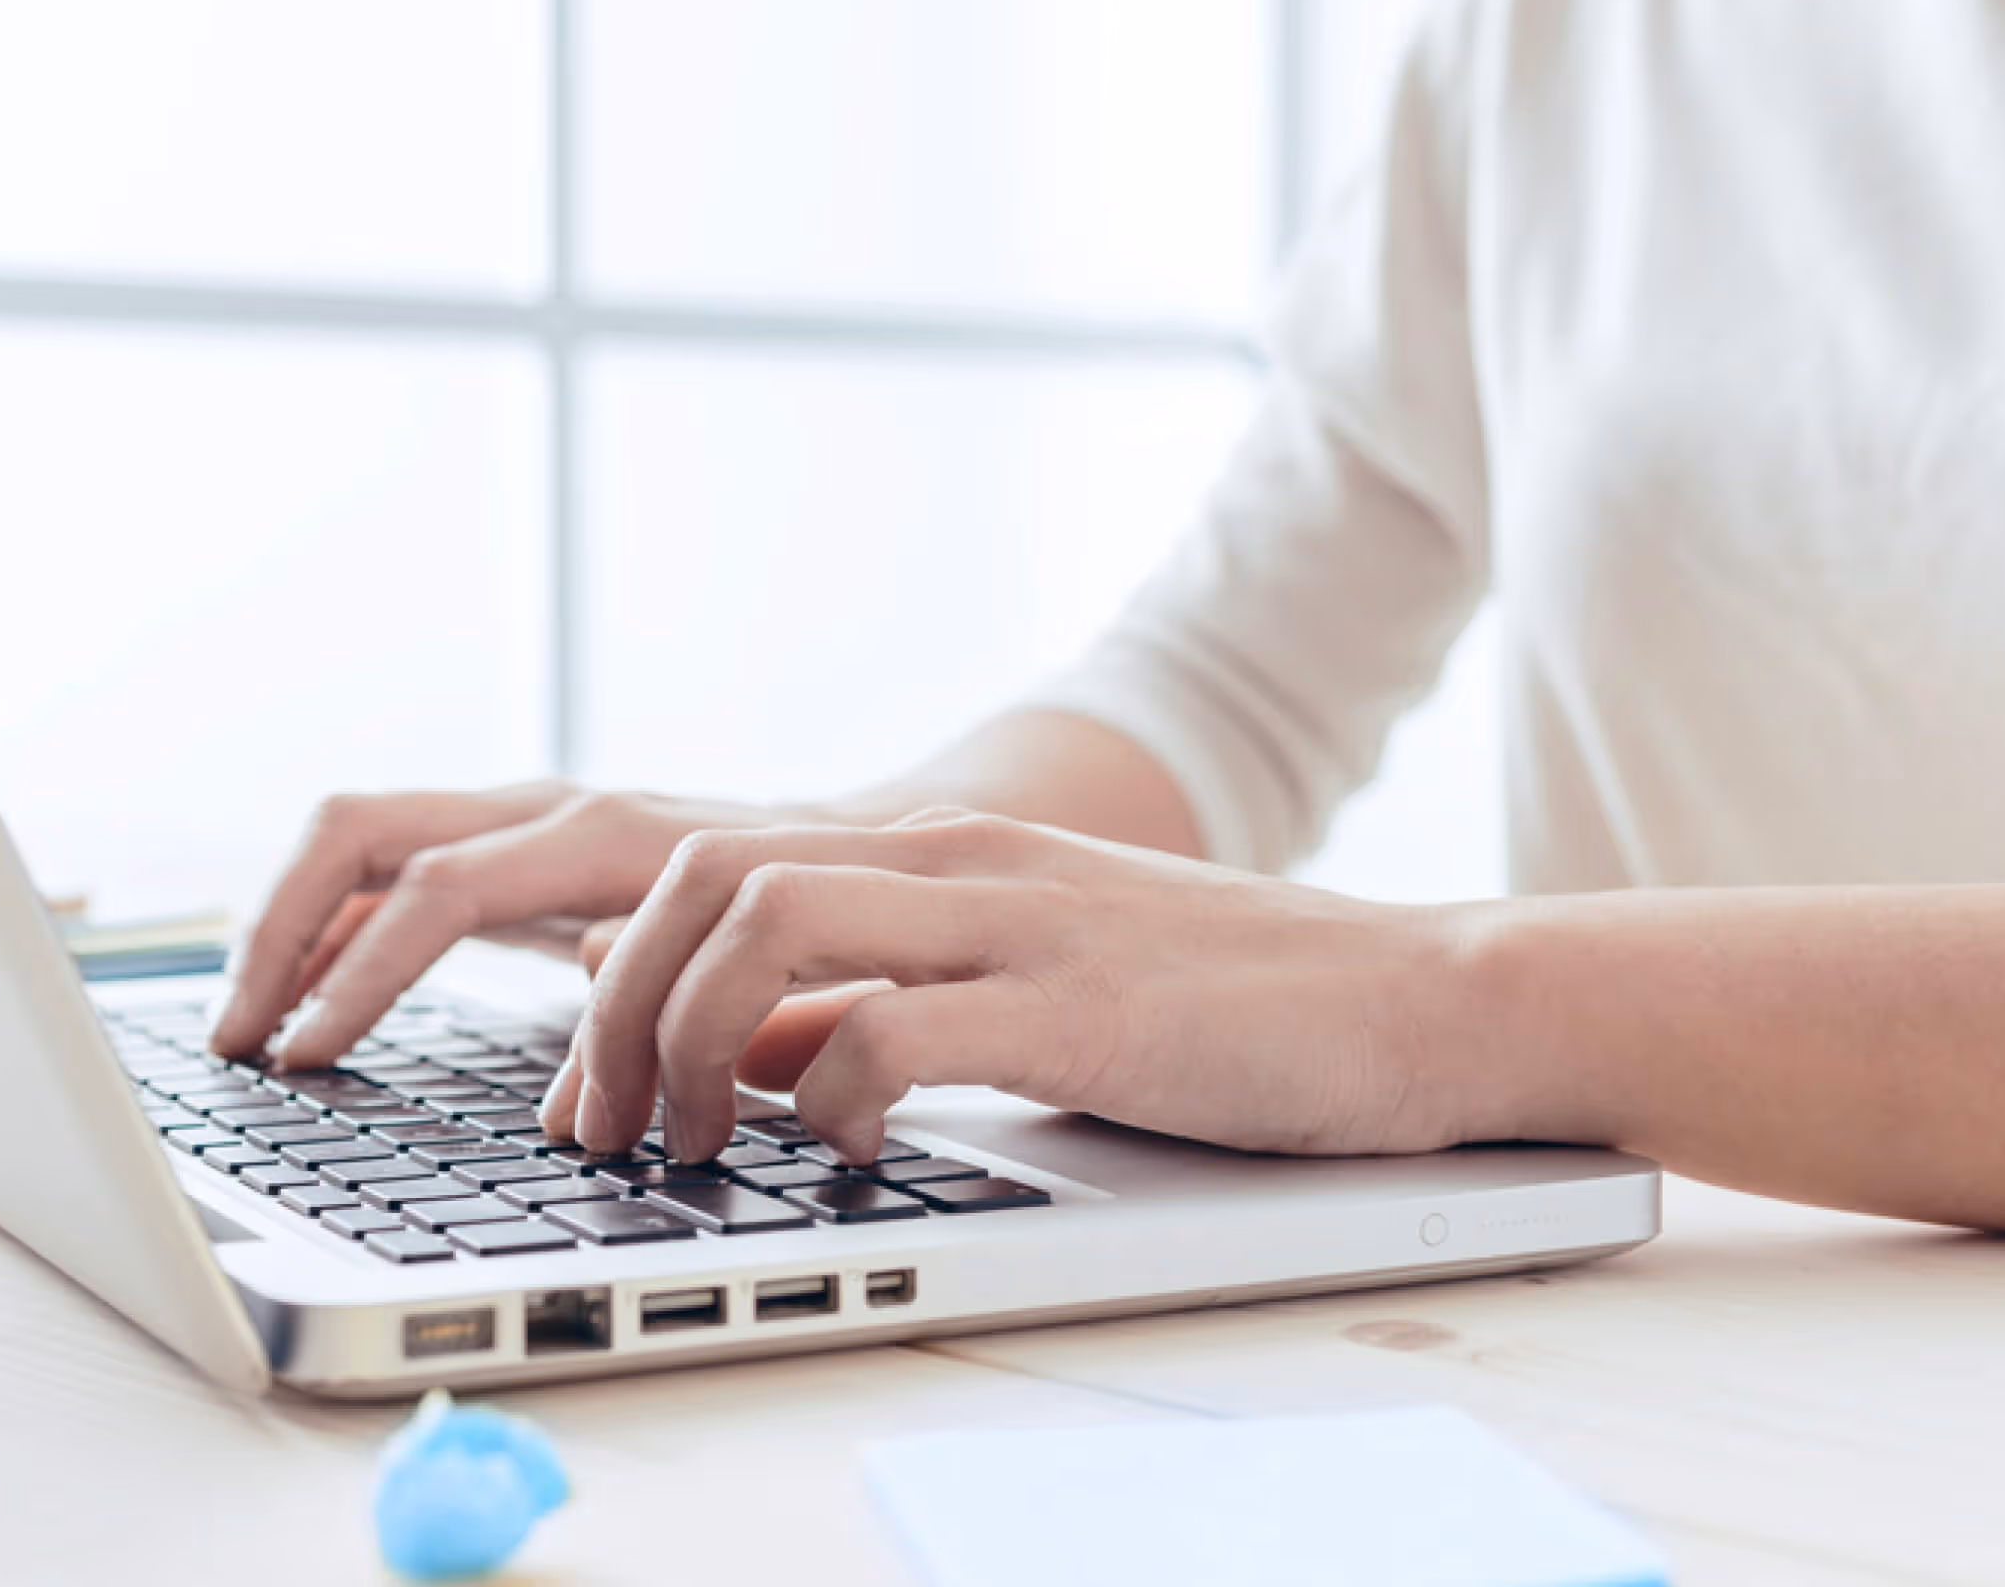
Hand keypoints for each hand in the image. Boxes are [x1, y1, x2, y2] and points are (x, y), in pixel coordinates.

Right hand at [211, 782, 791, 1065]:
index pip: (438, 888)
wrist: (846, 844)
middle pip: (360, 831)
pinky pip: (389, 870)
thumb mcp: (742, 966)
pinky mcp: (507, 848)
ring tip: (242, 1024)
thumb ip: (655, 1012)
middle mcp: (541, 811)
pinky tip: (304, 1000)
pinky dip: (333, 928)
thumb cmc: (801, 913)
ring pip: (357, 840)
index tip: (305, 1057)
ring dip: (285, 925)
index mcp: (598, 836)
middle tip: (236, 1038)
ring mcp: (516, 821)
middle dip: (279, 930)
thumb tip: (571, 1099)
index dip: (361, 973)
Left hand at [543, 809, 1489, 1167]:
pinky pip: (895, 1029)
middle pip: (703, 880)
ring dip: (693, 1039)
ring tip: (700, 1143)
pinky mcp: (1079, 1009)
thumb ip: (862, 999)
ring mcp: (1017, 922)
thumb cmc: (1220, 1009)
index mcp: (933, 851)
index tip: (587, 1094)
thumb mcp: (1012, 982)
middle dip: (617, 1009)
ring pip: (767, 922)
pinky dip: (833, 1097)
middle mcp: (957, 860)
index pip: (707, 866)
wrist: (1417, 997)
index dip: (610, 979)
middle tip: (611, 1133)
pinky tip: (851, 1152)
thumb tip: (717, 1034)